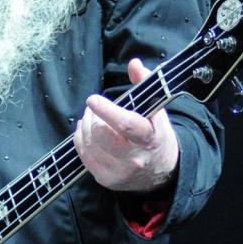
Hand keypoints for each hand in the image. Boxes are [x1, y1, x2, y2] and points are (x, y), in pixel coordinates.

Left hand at [75, 58, 179, 192]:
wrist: (161, 171)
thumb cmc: (156, 134)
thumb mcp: (157, 110)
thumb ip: (145, 84)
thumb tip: (134, 64)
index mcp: (149, 138)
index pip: (126, 125)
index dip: (106, 111)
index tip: (93, 100)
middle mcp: (134, 159)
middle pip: (101, 134)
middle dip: (92, 116)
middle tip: (94, 107)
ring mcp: (118, 172)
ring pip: (89, 143)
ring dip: (85, 125)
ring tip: (91, 118)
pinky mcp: (105, 179)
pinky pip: (83, 154)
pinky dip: (81, 139)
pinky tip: (87, 132)